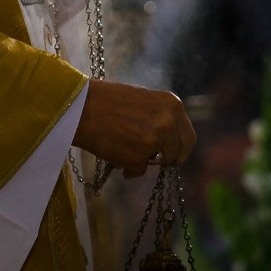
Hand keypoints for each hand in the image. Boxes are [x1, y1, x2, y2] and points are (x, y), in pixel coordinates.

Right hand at [74, 80, 195, 178]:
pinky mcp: (140, 156)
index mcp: (172, 104)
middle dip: (167, 158)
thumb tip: (167, 140)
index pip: (188, 135)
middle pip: (178, 152)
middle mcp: (169, 121)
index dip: (179, 147)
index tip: (172, 154)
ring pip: (157, 161)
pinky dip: (127, 166)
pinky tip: (113, 152)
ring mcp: (156, 139)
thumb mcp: (143, 100)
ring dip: (142, 160)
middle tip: (154, 160)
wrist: (82, 106)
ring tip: (122, 146)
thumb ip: (159, 117)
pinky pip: (138, 169)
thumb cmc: (107, 100)